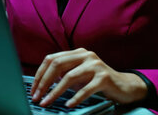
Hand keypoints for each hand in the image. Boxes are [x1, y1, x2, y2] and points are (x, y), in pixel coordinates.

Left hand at [30, 48, 147, 107]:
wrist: (124, 86)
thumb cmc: (98, 81)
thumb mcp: (79, 74)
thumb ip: (64, 73)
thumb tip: (42, 83)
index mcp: (77, 52)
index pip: (51, 59)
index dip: (39, 74)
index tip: (33, 89)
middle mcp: (86, 55)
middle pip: (57, 65)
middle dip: (44, 82)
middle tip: (37, 97)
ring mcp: (95, 65)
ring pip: (69, 77)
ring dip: (55, 92)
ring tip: (48, 102)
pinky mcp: (104, 77)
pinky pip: (86, 89)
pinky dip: (75, 98)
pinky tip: (68, 105)